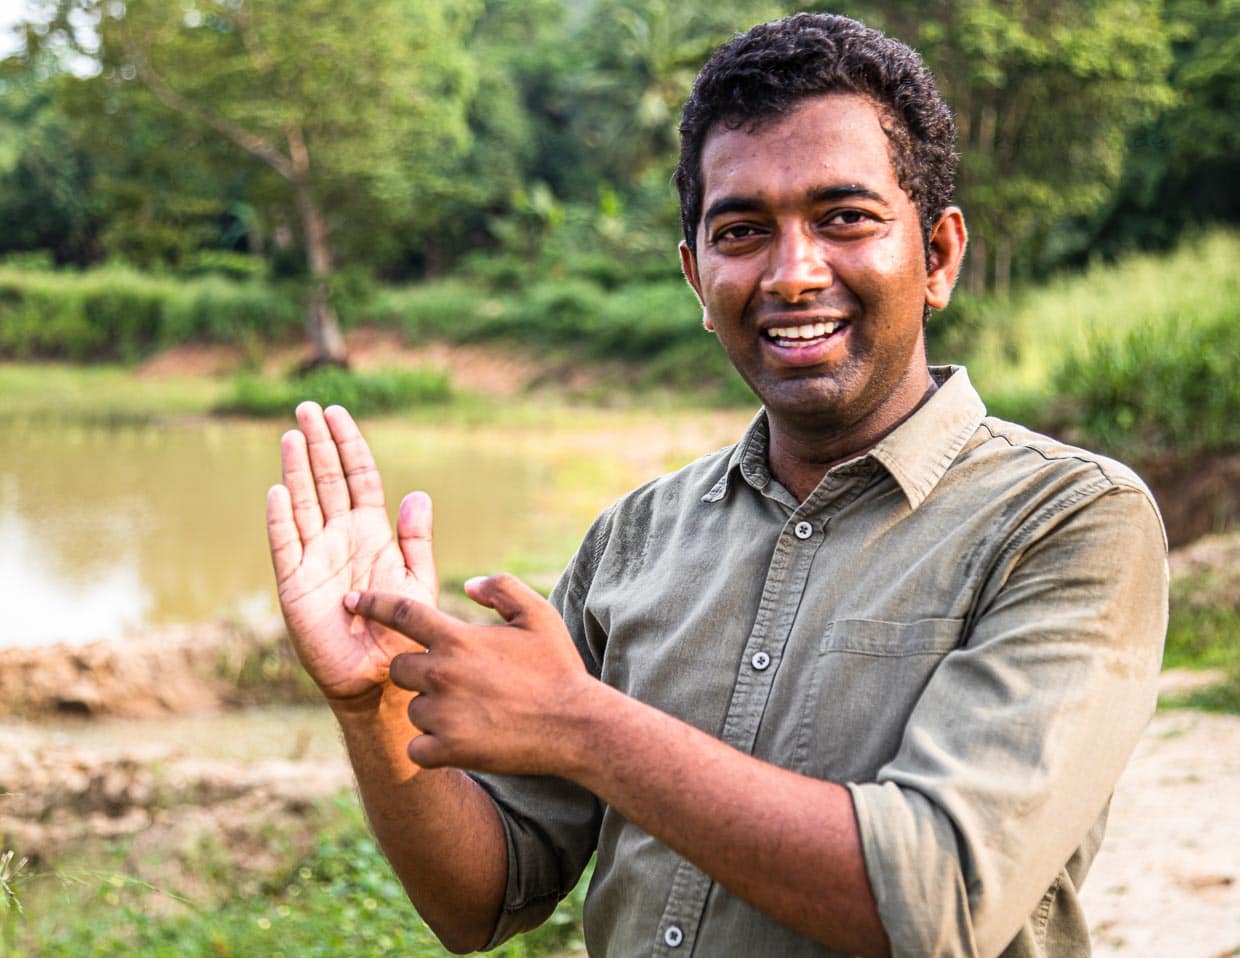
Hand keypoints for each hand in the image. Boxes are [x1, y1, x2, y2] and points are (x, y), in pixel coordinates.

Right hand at [266, 402, 436, 707]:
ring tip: (292, 435)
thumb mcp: (417, 580)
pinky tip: (278, 491)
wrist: (379, 676)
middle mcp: (339, 537)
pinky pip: (286, 546)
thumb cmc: (402, 628)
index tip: (338, 413)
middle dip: (318, 443)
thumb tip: (418, 493)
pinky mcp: (295, 584)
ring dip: (296, 470)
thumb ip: (417, 538)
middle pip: (327, 479)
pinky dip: (281, 520)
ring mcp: (315, 557)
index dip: (348, 445)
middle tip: (307, 408)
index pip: (357, 476)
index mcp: (370, 530)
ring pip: (303, 503)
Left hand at [344, 574, 596, 774]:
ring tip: (474, 712)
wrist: (575, 725)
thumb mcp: (538, 615)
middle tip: (458, 682)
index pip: (401, 613)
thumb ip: (501, 589)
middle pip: (399, 669)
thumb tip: (470, 584)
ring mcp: (442, 714)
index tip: (350, 601)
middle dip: (420, 673)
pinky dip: (432, 748)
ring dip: (432, 711)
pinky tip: (462, 741)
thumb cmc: (558, 667)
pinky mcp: (447, 750)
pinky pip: (416, 748)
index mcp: (457, 638)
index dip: (372, 603)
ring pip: (412, 709)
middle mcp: (441, 674)